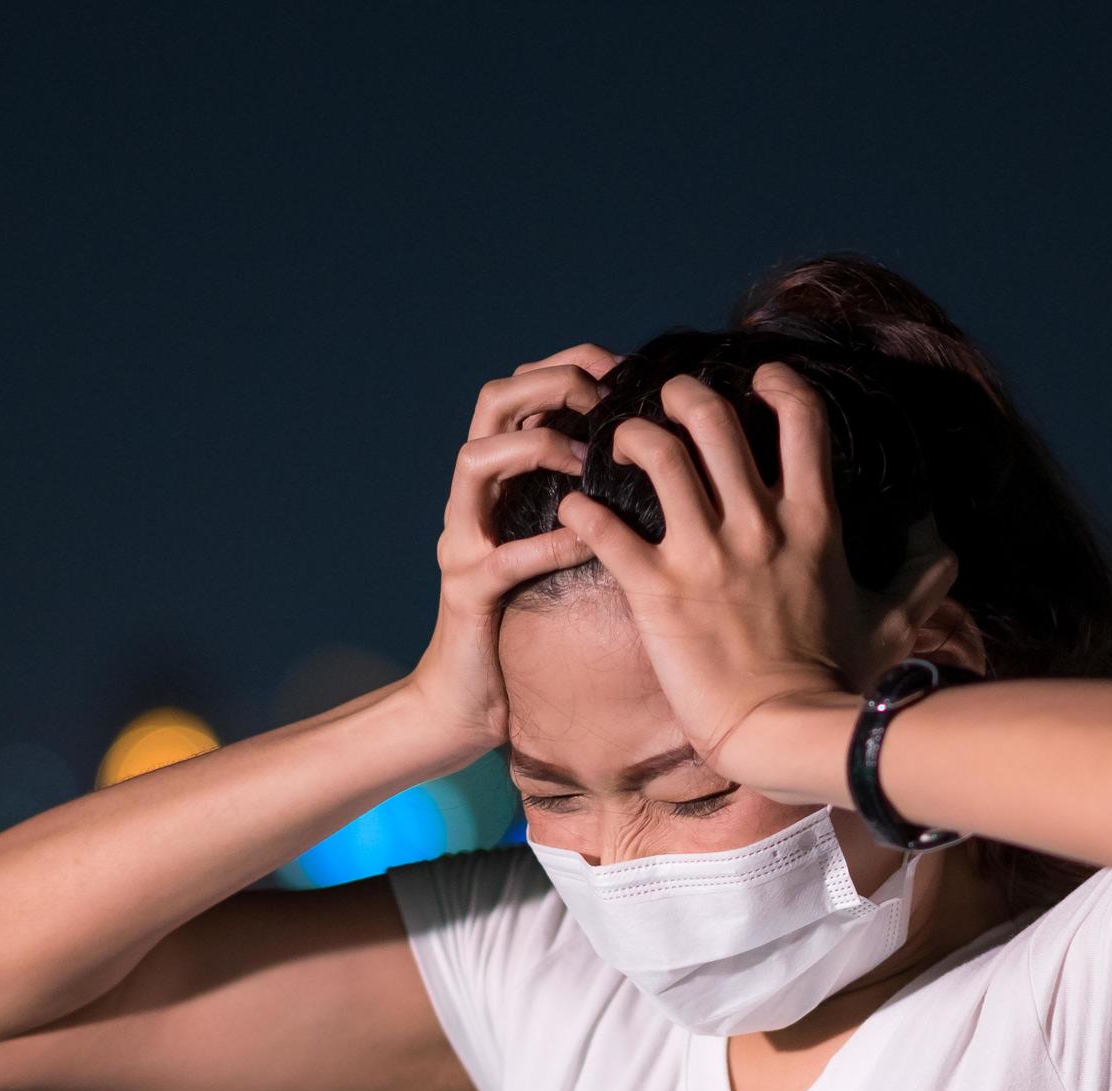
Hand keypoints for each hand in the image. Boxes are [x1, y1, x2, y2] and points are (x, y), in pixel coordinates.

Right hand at [404, 343, 621, 759]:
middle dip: (547, 386)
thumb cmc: (523, 624)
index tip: (617, 366)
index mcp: (497, 483)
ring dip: (535, 448)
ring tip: (584, 460)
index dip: (565, 367)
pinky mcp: (467, 594)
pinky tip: (589, 537)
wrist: (466, 702)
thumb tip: (649, 459)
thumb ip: (580, 501)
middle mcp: (471, 501)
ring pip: (474, 462)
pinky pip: (506, 558)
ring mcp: (462, 544)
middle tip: (600, 399)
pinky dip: (549, 542)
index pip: (519, 393)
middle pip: (490, 405)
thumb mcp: (555, 547)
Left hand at [555, 364, 960, 778]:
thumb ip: (922, 573)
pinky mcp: (657, 592)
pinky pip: (606, 531)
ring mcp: (704, 555)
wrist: (786, 735)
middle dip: (683, 394)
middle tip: (668, 397)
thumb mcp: (895, 618)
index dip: (777, 384)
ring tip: (619, 441)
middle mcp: (757, 524)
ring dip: (630, 436)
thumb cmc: (840, 681)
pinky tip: (573, 508)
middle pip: (713, 419)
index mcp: (814, 521)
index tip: (758, 379)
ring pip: (657, 456)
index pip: (801, 418)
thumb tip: (943, 539)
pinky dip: (582, 511)